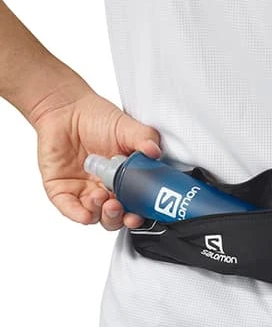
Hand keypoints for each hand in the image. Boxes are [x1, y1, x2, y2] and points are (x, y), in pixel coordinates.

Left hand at [33, 86, 160, 229]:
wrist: (66, 109)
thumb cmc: (97, 119)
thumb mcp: (127, 128)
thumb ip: (144, 139)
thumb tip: (155, 151)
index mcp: (124, 181)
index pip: (133, 206)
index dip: (137, 214)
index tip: (140, 213)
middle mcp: (105, 190)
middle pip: (113, 217)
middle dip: (117, 217)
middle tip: (118, 206)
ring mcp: (83, 191)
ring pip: (93, 215)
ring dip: (100, 213)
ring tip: (101, 197)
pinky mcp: (61, 189)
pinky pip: (68, 208)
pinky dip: (77, 214)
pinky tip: (84, 213)